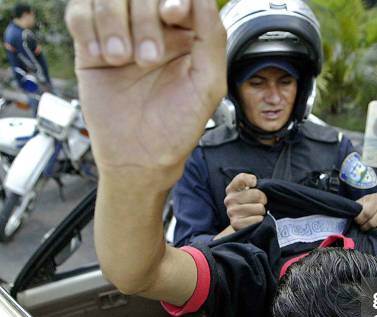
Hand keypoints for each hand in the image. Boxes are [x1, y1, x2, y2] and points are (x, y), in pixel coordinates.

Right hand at [65, 0, 226, 189]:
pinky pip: (79, 12)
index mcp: (186, 32)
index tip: (172, 14)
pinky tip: (102, 58)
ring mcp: (120, 33)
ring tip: (121, 61)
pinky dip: (88, 29)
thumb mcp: (208, 85)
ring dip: (113, 23)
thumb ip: (212, 39)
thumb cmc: (177, 127)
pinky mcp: (91, 44)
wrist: (140, 157)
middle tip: (148, 59)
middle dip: (144, 19)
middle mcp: (153, 27)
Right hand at [224, 173, 267, 230]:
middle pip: (257, 194)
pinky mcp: (236, 224)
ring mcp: (231, 212)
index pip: (242, 178)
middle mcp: (229, 200)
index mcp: (232, 189)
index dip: (250, 180)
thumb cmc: (249, 204)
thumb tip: (253, 182)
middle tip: (260, 204)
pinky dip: (260, 220)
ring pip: (259, 208)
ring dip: (262, 212)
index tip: (254, 184)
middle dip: (263, 200)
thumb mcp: (249, 191)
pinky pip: (257, 219)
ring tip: (256, 213)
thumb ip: (250, 181)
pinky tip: (255, 220)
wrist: (243, 224)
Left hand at [355, 193, 376, 235]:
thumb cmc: (368, 208)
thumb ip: (357, 208)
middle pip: (373, 223)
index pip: (366, 213)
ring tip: (371, 229)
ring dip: (374, 232)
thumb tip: (353, 214)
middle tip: (364, 227)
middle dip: (366, 227)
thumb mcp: (361, 205)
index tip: (358, 222)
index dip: (359, 220)